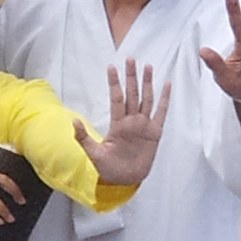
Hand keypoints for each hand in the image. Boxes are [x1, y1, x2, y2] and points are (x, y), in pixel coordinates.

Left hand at [79, 61, 164, 185]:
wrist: (125, 181)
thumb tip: (74, 121)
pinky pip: (161, 113)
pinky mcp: (155, 133)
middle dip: (131, 77)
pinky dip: (164, 99)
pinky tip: (166, 85)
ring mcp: (144, 125)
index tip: (111, 67)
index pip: (116, 98)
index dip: (114, 83)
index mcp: (117, 124)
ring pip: (146, 99)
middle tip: (131, 59)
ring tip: (147, 67)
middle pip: (132, 94)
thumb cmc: (108, 168)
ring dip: (147, 83)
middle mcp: (131, 121)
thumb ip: (83, 137)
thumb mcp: (94, 153)